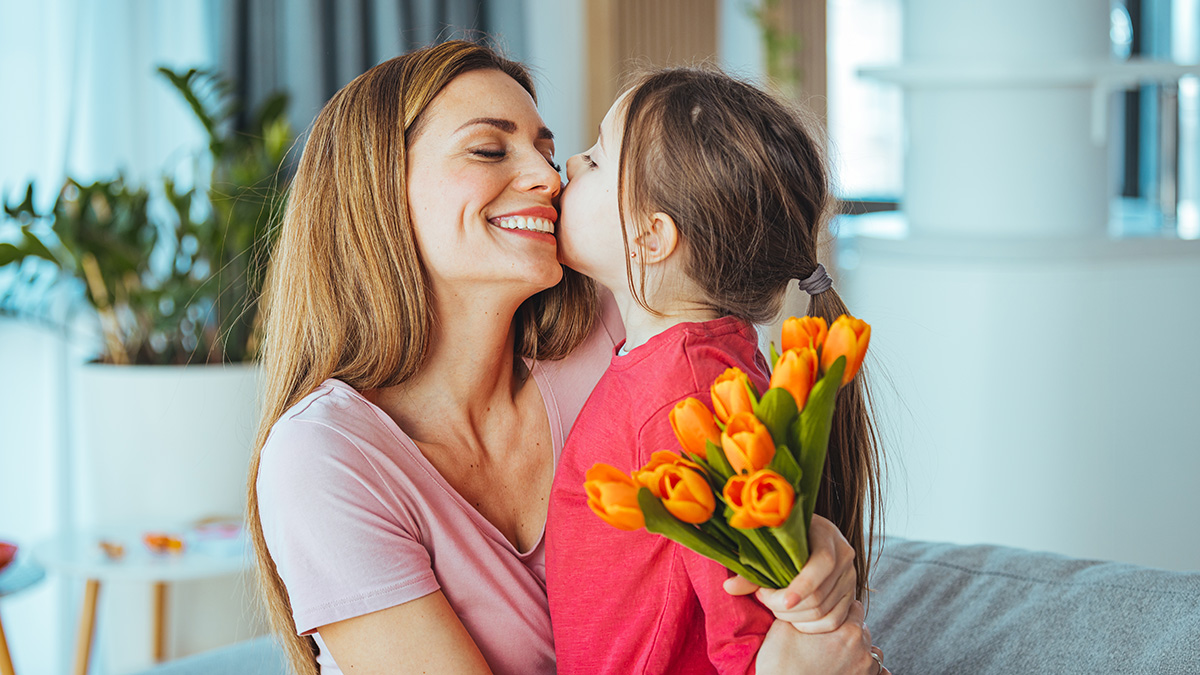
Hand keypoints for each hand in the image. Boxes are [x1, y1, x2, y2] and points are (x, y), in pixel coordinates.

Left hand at [724, 514, 855, 632]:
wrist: (808, 536)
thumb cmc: (784, 539)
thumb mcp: (769, 546)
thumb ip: (751, 570)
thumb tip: (728, 587)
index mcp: (826, 535)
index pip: (822, 564)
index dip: (802, 586)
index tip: (781, 602)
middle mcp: (845, 556)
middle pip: (819, 595)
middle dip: (785, 606)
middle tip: (764, 597)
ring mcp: (851, 577)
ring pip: (824, 611)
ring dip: (794, 617)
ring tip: (775, 604)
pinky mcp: (851, 595)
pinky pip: (834, 621)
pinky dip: (810, 627)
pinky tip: (793, 619)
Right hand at [756, 600, 888, 674]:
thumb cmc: (781, 662)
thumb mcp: (784, 626)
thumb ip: (800, 607)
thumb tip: (796, 594)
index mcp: (847, 629)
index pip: (853, 607)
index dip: (837, 609)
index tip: (826, 615)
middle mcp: (861, 647)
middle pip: (861, 628)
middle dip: (848, 629)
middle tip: (828, 636)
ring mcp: (866, 669)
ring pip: (871, 650)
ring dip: (859, 648)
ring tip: (839, 654)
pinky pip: (881, 673)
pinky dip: (868, 668)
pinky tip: (853, 667)